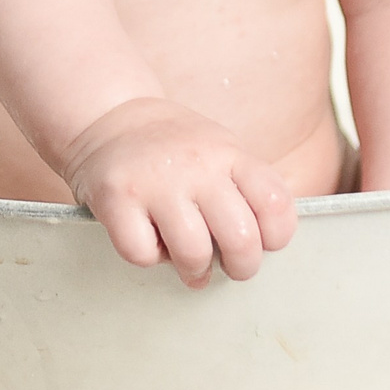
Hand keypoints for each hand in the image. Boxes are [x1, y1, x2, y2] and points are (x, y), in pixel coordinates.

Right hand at [59, 98, 297, 287]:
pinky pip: (142, 254)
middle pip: (241, 239)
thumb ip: (246, 190)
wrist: (112, 118)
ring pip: (193, 253)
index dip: (277, 237)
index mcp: (229, 154)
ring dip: (195, 270)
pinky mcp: (116, 199)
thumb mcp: (222, 151)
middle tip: (231, 268)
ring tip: (191, 264)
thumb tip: (264, 247)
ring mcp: (156, 181)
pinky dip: (149, 258)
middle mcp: (196, 165)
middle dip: (242, 268)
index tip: (264, 243)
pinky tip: (150, 239)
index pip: (275, 204)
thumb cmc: (176, 149)